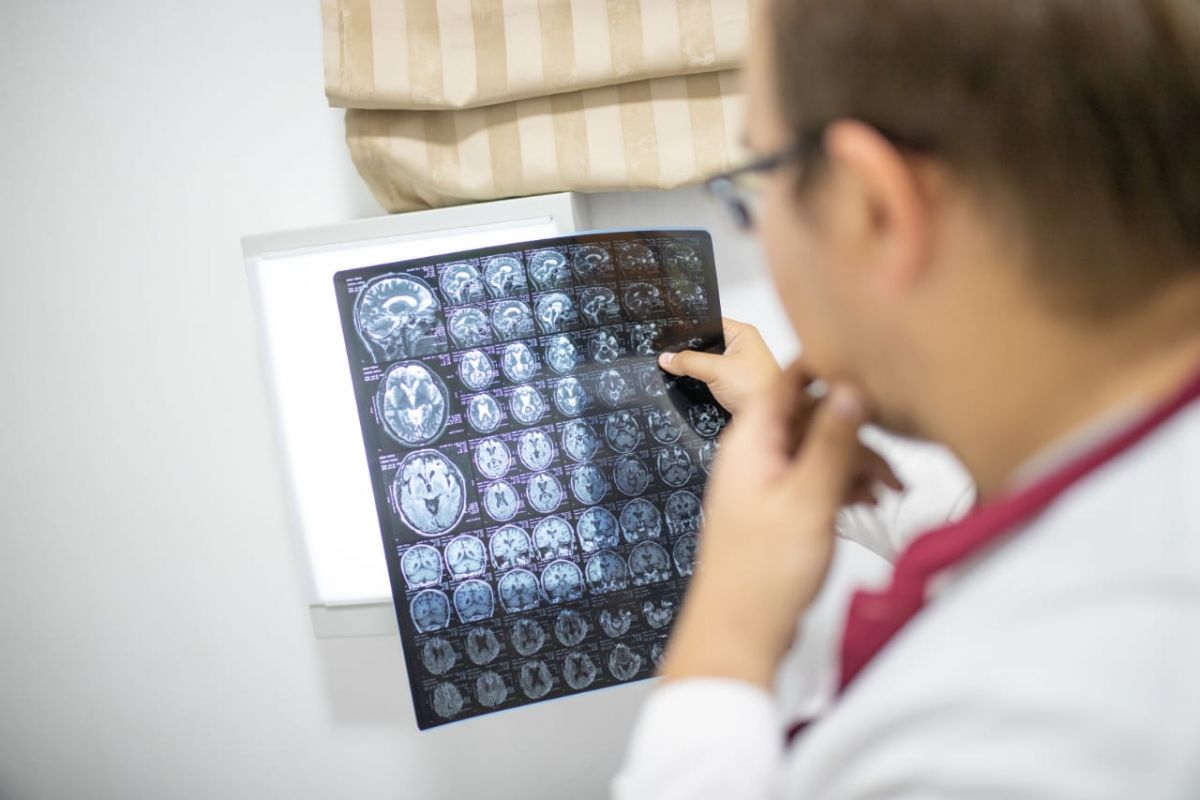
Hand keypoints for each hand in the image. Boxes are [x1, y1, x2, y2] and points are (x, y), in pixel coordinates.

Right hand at [658, 318, 779, 413]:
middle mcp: (742, 348)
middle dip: (690, 352)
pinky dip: (701, 383)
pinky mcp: (734, 385)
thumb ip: (689, 361)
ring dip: (696, 369)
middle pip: (707, 344)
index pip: (710, 323)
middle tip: (668, 355)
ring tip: (674, 370)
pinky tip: (687, 386)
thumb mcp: (717, 371)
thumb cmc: (757, 389)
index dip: (690, 330)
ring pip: (708, 363)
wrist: (773, 421)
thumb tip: (667, 358)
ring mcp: (738, 368)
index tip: (669, 337)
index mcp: (743, 334)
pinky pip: (712, 379)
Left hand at [660, 362, 901, 687]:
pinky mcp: (777, 507)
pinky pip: (814, 477)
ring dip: (855, 462)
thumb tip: (850, 385)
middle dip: (855, 429)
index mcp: (752, 439)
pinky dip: (841, 483)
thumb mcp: (808, 499)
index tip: (873, 366)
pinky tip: (868, 501)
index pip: (790, 379)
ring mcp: (765, 480)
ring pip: (818, 449)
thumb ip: (831, 441)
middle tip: (895, 460)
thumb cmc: (765, 570)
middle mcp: (755, 452)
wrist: (739, 631)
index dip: (829, 367)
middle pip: (811, 415)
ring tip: (890, 490)